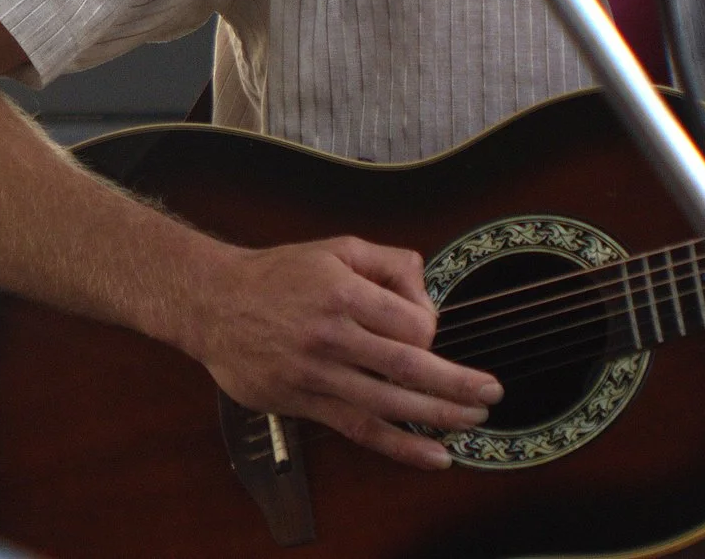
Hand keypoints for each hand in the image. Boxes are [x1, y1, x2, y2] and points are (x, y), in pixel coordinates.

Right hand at [179, 236, 501, 470]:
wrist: (212, 302)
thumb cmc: (277, 275)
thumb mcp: (334, 248)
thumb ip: (388, 262)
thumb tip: (427, 293)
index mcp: (342, 292)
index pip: (412, 323)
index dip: (431, 328)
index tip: (426, 328)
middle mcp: (331, 334)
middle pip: (411, 368)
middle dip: (459, 385)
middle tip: (492, 393)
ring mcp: (316, 372)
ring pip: (391, 403)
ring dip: (440, 416)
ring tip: (473, 421)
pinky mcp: (303, 401)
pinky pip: (360, 428)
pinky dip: (401, 447)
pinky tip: (434, 456)